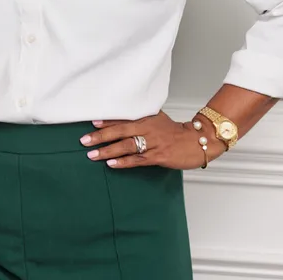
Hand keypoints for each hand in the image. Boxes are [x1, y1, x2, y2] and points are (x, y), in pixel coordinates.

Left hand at [80, 112, 225, 169]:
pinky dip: (123, 162)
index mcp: (146, 119)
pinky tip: (111, 164)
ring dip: (108, 150)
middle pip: (120, 131)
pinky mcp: (158, 156)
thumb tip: (122, 119)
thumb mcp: (158, 120)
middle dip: (101, 136)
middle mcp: (147, 129)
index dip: (106, 121)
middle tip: (84, 141)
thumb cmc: (176, 132)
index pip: (122, 119)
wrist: (197, 141)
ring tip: (93, 154)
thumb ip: (142, 119)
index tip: (91, 123)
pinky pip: (137, 160)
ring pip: (126, 146)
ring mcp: (153, 143)